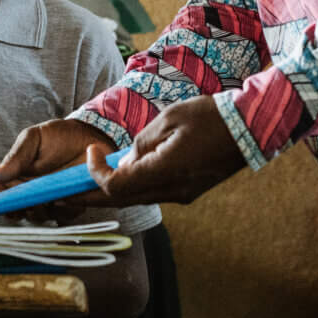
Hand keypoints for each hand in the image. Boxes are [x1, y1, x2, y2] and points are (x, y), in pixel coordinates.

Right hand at [0, 118, 115, 218]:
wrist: (92, 136)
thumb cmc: (59, 136)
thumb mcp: (33, 139)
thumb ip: (15, 158)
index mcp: (16, 177)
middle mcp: (30, 192)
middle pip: (16, 211)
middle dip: (17, 209)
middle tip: (24, 199)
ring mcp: (50, 201)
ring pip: (37, 217)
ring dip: (39, 210)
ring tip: (48, 193)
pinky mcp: (70, 206)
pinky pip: (62, 217)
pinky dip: (63, 210)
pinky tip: (67, 196)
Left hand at [92, 96, 245, 207]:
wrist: (251, 128)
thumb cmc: (211, 116)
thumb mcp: (169, 118)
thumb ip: (142, 142)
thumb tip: (126, 160)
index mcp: (165, 171)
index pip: (116, 186)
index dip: (95, 173)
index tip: (91, 151)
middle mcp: (173, 191)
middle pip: (122, 200)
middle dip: (92, 194)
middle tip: (66, 189)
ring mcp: (183, 195)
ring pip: (138, 198)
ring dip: (113, 190)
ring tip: (91, 178)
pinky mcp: (189, 192)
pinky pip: (154, 193)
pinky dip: (134, 186)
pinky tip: (125, 172)